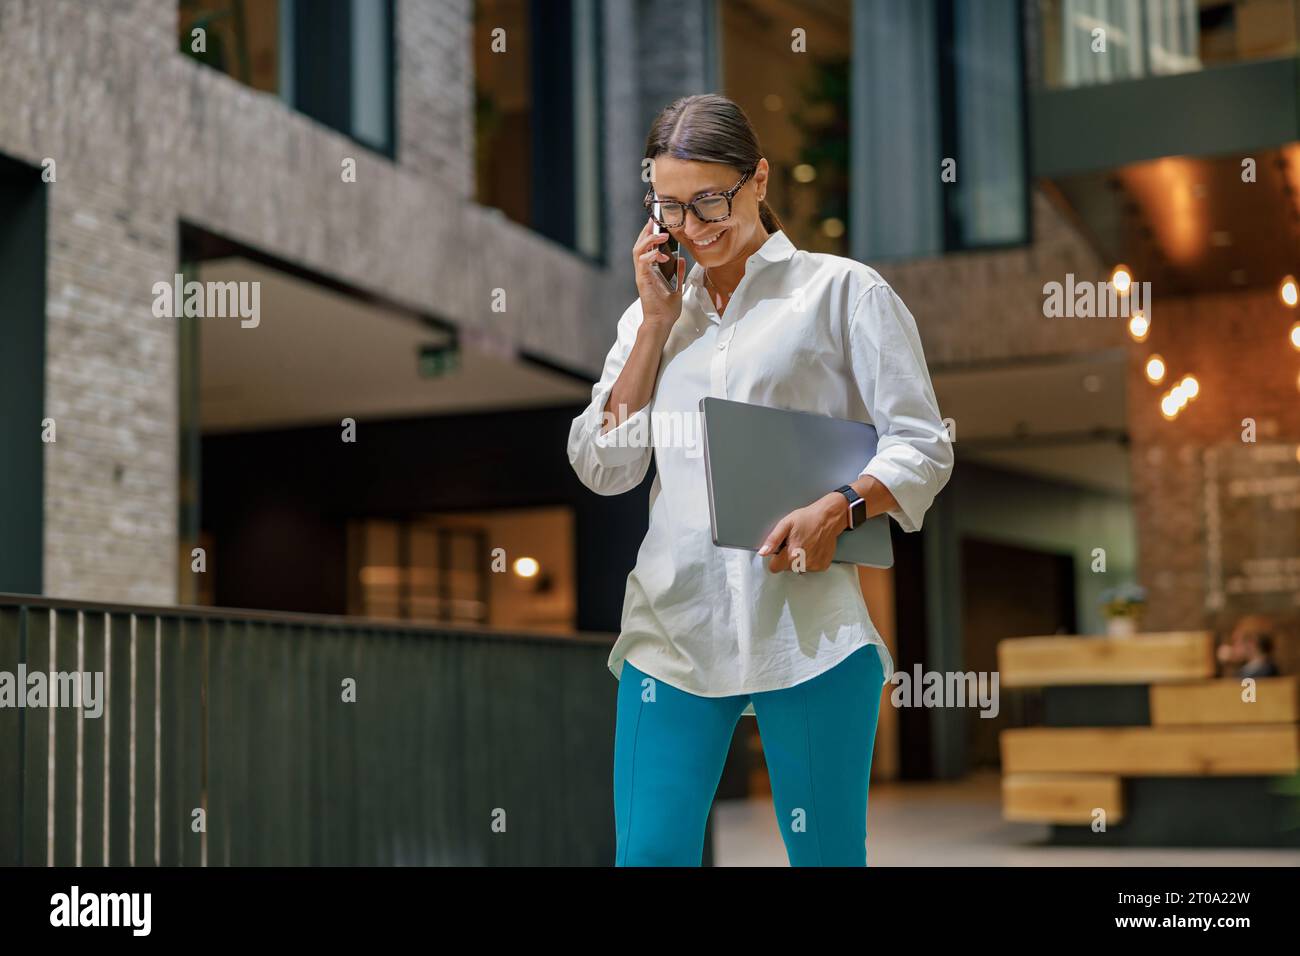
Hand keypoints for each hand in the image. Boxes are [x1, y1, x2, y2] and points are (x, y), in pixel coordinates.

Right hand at [633, 216, 684, 331]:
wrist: (662, 322)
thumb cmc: (667, 309)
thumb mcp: (677, 286)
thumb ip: (678, 272)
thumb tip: (682, 259)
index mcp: (650, 270)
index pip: (647, 247)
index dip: (650, 234)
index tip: (656, 222)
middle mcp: (643, 270)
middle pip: (640, 244)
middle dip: (646, 231)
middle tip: (654, 219)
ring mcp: (642, 275)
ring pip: (638, 250)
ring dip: (649, 240)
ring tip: (661, 235)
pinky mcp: (642, 280)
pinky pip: (642, 262)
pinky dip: (651, 255)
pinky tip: (660, 254)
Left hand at [758, 492, 847, 573]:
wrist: (828, 518)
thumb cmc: (807, 518)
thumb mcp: (785, 524)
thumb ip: (773, 540)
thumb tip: (763, 552)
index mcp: (792, 553)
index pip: (775, 568)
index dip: (775, 558)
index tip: (780, 550)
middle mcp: (804, 562)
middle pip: (787, 568)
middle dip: (787, 558)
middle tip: (794, 543)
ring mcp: (814, 565)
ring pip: (799, 568)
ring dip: (799, 559)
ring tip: (805, 543)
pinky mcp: (822, 565)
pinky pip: (811, 567)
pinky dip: (810, 559)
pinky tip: (813, 547)